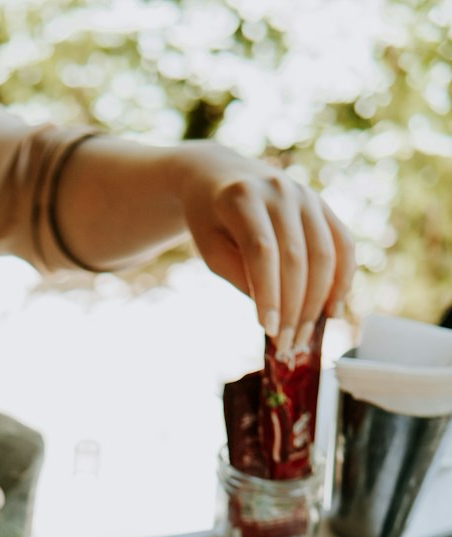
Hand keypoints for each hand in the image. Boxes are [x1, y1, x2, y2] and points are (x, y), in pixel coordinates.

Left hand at [176, 142, 354, 352]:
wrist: (221, 176)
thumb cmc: (210, 220)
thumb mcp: (209, 247)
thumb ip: (238, 273)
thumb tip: (273, 311)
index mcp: (244, 197)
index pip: (262, 251)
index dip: (269, 293)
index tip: (267, 330)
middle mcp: (281, 191)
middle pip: (297, 257)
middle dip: (293, 307)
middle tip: (285, 345)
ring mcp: (307, 196)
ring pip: (324, 254)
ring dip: (317, 302)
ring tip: (303, 336)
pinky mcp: (322, 206)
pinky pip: (342, 244)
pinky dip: (342, 279)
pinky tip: (332, 311)